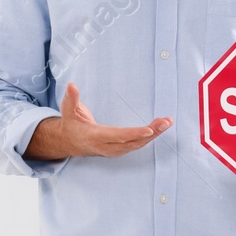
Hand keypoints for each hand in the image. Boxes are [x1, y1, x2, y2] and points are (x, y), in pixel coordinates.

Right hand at [24, 83, 171, 159]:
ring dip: (154, 134)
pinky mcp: (120, 149)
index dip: (134, 133)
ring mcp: (114, 150)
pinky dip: (149, 136)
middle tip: (166, 122)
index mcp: (95, 136)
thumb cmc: (71, 124)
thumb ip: (71, 98)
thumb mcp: (68, 110)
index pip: (117, 136)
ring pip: (137, 144)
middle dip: (151, 133)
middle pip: (132, 142)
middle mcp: (106, 146)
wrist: (69, 142)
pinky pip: (137, 144)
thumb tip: (72, 85)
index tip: (149, 130)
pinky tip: (160, 127)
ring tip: (167, 122)